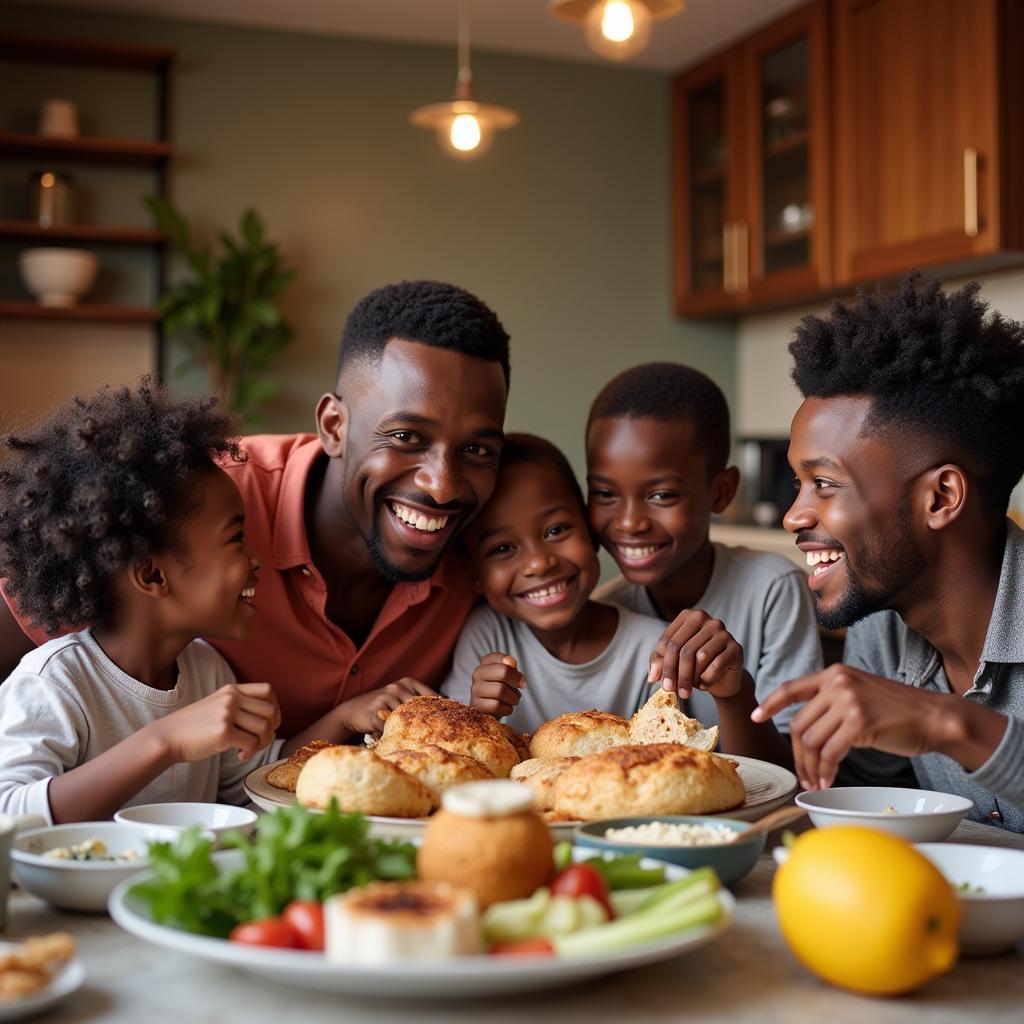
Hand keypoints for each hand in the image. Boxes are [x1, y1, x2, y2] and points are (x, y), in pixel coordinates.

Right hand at [151, 682, 280, 763]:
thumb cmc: (193, 727)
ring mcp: (227, 713)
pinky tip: (239, 756)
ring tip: (248, 750)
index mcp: (231, 690)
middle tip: (259, 742)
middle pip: (271, 711)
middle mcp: (231, 698)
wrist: (167, 737)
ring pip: (264, 728)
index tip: (268, 723)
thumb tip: (270, 723)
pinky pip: (252, 743)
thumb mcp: (217, 705)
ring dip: (262, 743)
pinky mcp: (223, 731)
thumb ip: (240, 706)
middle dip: (271, 730)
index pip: (268, 690)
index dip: (275, 708)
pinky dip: (250, 753)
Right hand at [337, 677, 436, 736]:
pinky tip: (398, 741)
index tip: (450, 719)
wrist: (353, 710)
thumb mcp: (400, 697)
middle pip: (419, 708)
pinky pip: (390, 728)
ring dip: (411, 731)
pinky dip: (395, 736)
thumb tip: (444, 711)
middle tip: (438, 735)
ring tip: (419, 741)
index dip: (440, 708)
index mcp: (407, 682)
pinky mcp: (375, 713)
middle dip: (428, 722)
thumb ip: (417, 702)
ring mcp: (385, 699)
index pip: (430, 695)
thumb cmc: (383, 706)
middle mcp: (396, 688)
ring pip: (406, 719)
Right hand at [470, 653, 525, 717]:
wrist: (491, 709)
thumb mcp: (509, 676)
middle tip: (521, 687)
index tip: (519, 677)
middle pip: (503, 672)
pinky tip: (506, 708)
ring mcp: (475, 689)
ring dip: (513, 698)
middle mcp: (477, 673)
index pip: (499, 657)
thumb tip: (511, 663)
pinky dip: (507, 708)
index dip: (513, 667)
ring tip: (513, 699)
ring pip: (500, 691)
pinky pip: (496, 706)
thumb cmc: (502, 689)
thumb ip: (511, 667)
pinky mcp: (476, 705)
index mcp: (485, 663)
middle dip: (516, 681)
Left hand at [648, 610, 743, 698]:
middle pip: (683, 649)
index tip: (658, 681)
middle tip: (670, 691)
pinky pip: (716, 665)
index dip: (662, 663)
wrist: (722, 678)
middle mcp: (707, 620)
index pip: (669, 640)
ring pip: (700, 657)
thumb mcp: (673, 662)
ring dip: (691, 677)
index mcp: (689, 617)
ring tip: (690, 686)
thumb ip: (659, 663)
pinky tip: (704, 684)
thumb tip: (652, 676)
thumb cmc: (694, 666)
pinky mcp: (736, 648)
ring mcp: (723, 632)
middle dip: (675, 673)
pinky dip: (706, 679)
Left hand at [752, 664, 960, 790]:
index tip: (756, 717)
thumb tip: (805, 728)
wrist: (935, 716)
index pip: (791, 688)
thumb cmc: (898, 711)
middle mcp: (838, 684)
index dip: (770, 704)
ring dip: (811, 767)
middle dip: (798, 755)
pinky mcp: (860, 723)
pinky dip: (826, 770)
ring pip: (812, 741)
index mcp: (834, 674)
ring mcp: (848, 702)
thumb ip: (832, 701)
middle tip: (803, 775)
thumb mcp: (860, 693)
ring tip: (817, 781)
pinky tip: (829, 780)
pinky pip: (830, 753)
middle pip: (800, 725)